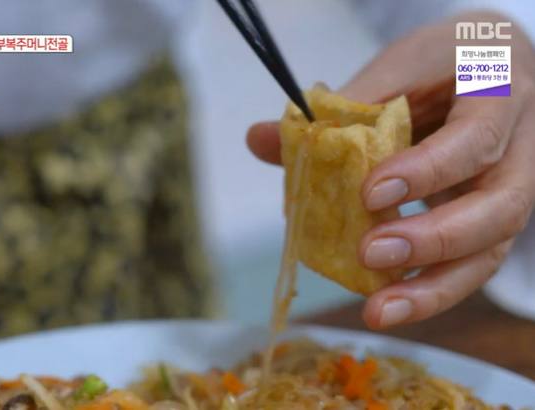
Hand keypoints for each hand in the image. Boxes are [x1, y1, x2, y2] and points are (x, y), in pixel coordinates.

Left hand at [246, 11, 534, 328]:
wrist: (485, 64)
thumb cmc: (440, 65)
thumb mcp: (395, 68)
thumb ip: (338, 108)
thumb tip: (260, 140)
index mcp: (499, 92)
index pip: (474, 138)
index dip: (426, 170)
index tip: (370, 192)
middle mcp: (522, 148)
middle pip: (500, 207)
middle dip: (434, 239)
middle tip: (370, 254)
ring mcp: (514, 189)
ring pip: (491, 250)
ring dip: (434, 288)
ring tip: (379, 310)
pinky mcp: (493, 221)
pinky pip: (472, 263)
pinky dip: (429, 288)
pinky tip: (387, 303)